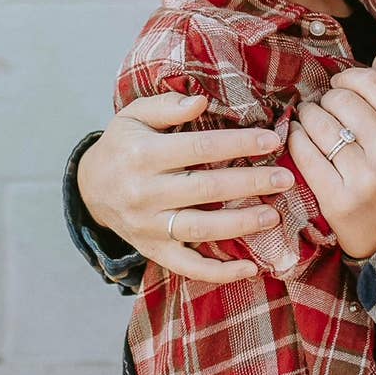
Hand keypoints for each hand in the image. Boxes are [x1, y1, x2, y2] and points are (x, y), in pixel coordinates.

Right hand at [77, 93, 297, 283]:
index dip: (238, 144)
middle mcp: (145, 193)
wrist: (89, 189)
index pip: (199, 148)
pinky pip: (187, 266)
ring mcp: (149, 226)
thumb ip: (166, 106)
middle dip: (250, 183)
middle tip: (285, 179)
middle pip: (205, 189)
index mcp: (142, 155)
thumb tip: (200, 101)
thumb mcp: (133, 116)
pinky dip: (219, 273)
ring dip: (241, 225)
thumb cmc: (122, 146)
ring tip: (274, 216)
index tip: (272, 141)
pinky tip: (250, 269)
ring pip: (201, 229)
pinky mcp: (153, 250)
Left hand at [288, 67, 375, 258]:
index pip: (372, 82)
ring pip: (319, 124)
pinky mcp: (337, 198)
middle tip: (324, 105)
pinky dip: (295, 138)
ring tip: (309, 119)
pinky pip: (305, 153)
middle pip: (342, 100)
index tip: (341, 85)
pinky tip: (298, 136)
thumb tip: (364, 74)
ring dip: (307, 116)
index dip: (349, 77)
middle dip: (326, 98)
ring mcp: (364, 177)